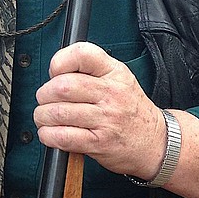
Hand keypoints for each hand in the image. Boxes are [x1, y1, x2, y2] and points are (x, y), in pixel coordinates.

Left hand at [34, 42, 165, 178]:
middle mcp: (111, 93)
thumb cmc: (130, 110)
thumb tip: (54, 75)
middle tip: (45, 100)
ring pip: (58, 112)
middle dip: (44, 95)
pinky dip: (48, 135)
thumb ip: (91, 72)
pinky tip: (50, 133)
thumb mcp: (119, 80)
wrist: (155, 142)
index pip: (82, 54)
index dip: (59, 62)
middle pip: (62, 87)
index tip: (55, 73)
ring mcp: (106, 119)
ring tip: (45, 118)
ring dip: (42, 116)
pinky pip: (63, 137)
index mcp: (114, 72)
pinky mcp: (99, 143)